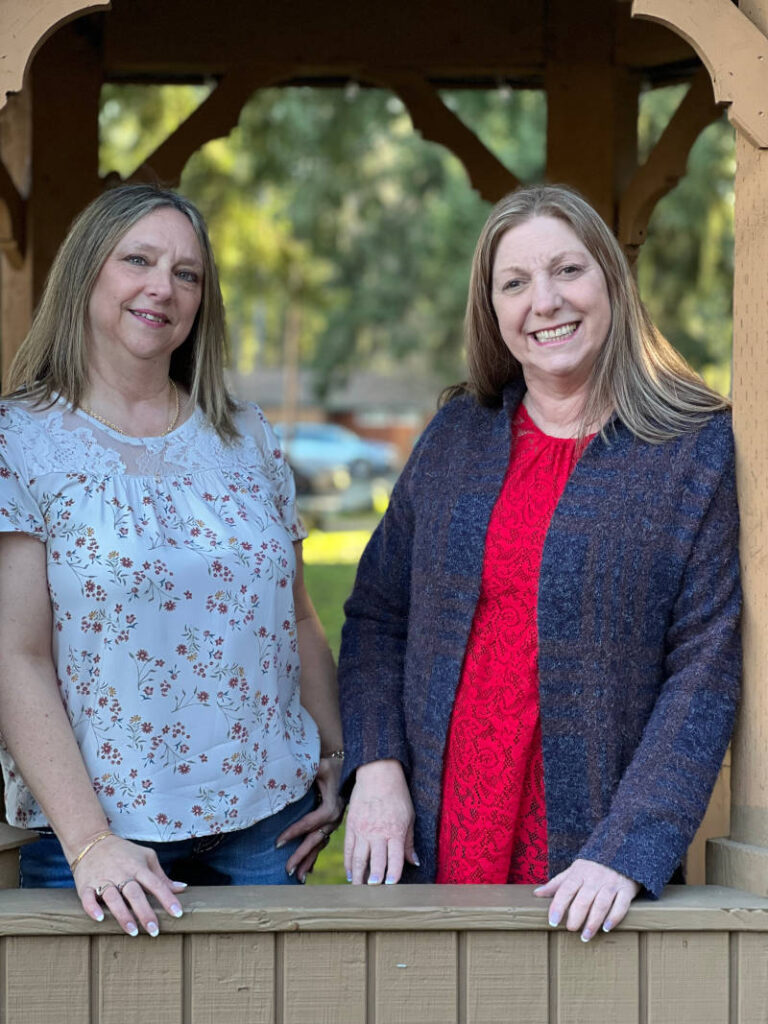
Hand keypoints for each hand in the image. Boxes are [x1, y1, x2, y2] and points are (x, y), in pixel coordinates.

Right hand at [72, 833, 185, 935]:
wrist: (91, 842)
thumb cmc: (123, 852)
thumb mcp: (145, 857)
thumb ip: (161, 876)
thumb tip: (182, 888)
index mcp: (138, 867)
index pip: (155, 883)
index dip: (167, 898)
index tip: (178, 913)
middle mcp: (121, 873)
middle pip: (135, 893)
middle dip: (145, 912)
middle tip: (154, 930)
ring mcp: (103, 879)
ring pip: (113, 897)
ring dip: (123, 914)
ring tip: (133, 931)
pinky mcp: (85, 885)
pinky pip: (88, 898)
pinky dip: (92, 908)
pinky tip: (100, 919)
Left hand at [277, 757, 345, 882]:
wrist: (351, 764)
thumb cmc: (331, 764)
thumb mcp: (320, 766)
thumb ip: (307, 772)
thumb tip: (288, 775)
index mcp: (331, 805)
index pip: (310, 823)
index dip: (294, 833)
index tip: (277, 843)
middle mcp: (335, 817)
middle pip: (315, 840)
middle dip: (301, 855)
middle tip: (286, 869)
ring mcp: (336, 822)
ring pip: (320, 845)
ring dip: (309, 861)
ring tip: (297, 877)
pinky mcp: (334, 823)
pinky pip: (324, 842)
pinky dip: (316, 855)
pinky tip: (309, 869)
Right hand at [344, 759, 416, 884]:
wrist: (377, 774)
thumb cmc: (397, 795)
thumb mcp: (409, 817)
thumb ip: (409, 842)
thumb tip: (414, 862)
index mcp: (395, 831)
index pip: (394, 859)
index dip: (393, 874)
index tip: (391, 886)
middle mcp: (377, 833)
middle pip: (375, 862)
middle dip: (374, 880)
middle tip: (373, 893)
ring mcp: (362, 830)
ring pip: (358, 859)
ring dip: (359, 876)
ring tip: (360, 889)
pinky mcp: (351, 826)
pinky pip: (348, 849)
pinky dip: (349, 863)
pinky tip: (351, 874)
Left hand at [533, 858, 639, 940]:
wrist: (622, 850)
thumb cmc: (593, 866)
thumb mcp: (574, 870)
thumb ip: (557, 883)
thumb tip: (537, 894)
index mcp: (579, 873)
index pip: (566, 890)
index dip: (558, 906)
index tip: (553, 922)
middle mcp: (595, 878)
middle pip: (583, 900)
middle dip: (575, 917)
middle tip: (570, 930)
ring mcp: (611, 883)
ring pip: (601, 905)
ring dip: (593, 922)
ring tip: (585, 936)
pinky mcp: (627, 889)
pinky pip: (621, 905)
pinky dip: (614, 917)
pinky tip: (606, 928)